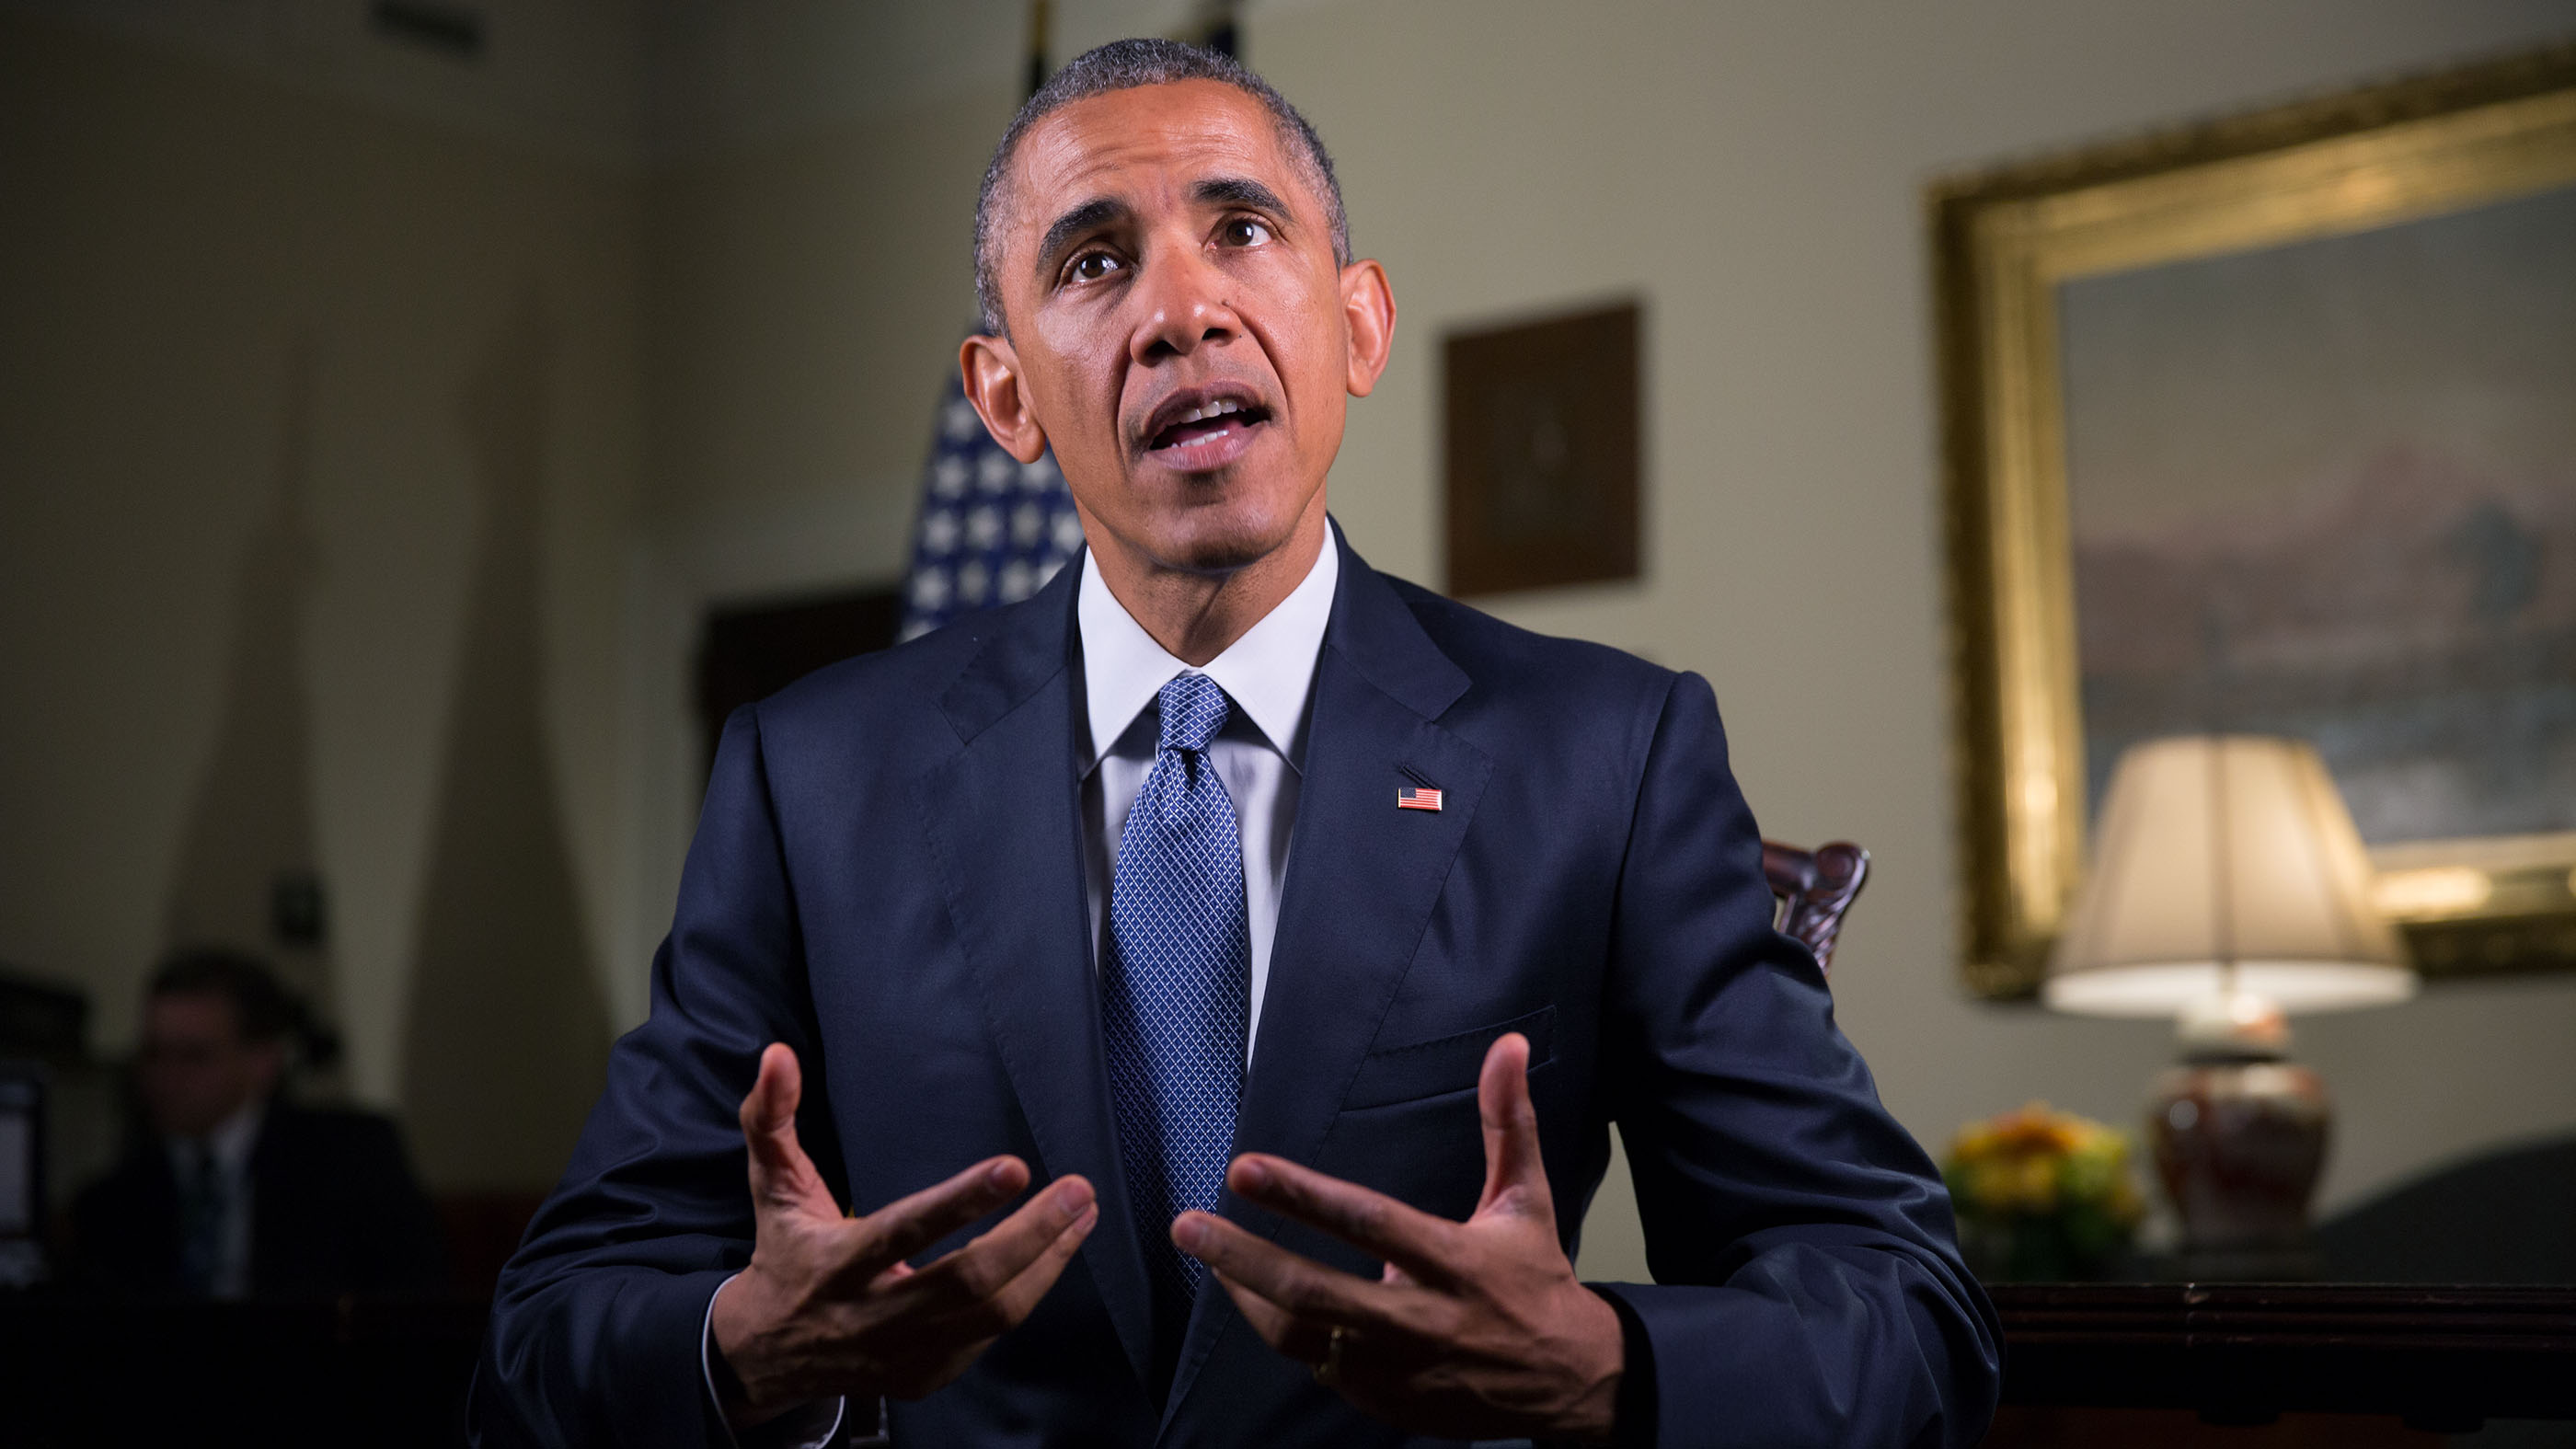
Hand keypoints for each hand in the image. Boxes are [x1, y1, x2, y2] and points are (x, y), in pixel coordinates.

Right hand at [709, 1044, 1096, 1426]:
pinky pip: (990, 1336)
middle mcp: (872, 1315)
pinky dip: (1029, 1291)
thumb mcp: (772, 1186)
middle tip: (1078, 1191)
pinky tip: (1054, 1254)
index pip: (906, 1231)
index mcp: (837, 1264)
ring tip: (1082, 1215)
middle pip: (967, 1281)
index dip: (962, 1201)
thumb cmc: (786, 1253)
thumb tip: (777, 1056)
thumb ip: (770, 1118)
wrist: (769, 1354)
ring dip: (1047, 1262)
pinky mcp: (925, 1375)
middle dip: (1032, 1235)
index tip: (1015, 1167)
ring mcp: (903, 1353)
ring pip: (992, 1314)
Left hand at [1173, 1033, 1624, 1441]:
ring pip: (1301, 1335)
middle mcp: (1421, 1318)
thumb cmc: (1537, 1281)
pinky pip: (1315, 1363)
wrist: (1568, 1383)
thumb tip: (1510, 1046)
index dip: (1302, 1197)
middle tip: (1188, 1224)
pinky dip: (1280, 1328)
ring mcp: (1398, 1367)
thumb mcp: (1527, 1198)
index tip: (1245, 1169)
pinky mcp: (1384, 1400)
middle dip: (1243, 1256)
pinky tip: (1251, 1295)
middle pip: (1315, 1291)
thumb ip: (1507, 1121)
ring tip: (1207, 1252)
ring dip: (1245, 1293)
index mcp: (1454, 1261)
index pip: (1367, 1223)